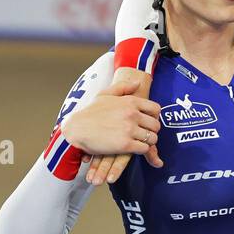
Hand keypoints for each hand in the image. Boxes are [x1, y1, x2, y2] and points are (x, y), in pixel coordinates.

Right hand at [82, 67, 160, 184]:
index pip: (156, 109)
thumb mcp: (104, 94)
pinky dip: (142, 150)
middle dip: (152, 131)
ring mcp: (129, 129)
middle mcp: (132, 114)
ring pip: (152, 138)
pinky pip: (145, 149)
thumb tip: (138, 83)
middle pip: (156, 125)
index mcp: (130, 101)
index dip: (154, 117)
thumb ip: (122, 87)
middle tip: (143, 135)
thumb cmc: (90, 113)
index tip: (147, 122)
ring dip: (147, 142)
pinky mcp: (125, 144)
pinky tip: (133, 148)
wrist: (76, 129)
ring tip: (138, 142)